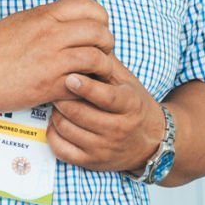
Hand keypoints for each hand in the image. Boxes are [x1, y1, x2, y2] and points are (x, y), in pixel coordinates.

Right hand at [0, 0, 116, 111]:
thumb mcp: (19, 22)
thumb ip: (45, 19)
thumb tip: (65, 19)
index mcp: (44, 16)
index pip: (88, 6)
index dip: (100, 18)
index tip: (97, 29)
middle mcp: (50, 35)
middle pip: (99, 31)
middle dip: (106, 44)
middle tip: (101, 52)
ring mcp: (52, 61)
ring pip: (97, 58)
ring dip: (103, 67)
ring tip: (96, 73)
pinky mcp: (50, 86)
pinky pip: (83, 84)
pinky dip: (88, 87)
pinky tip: (81, 88)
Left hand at [47, 56, 166, 173]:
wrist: (152, 141)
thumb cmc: (133, 104)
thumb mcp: (127, 82)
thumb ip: (106, 64)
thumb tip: (84, 41)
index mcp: (130, 105)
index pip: (107, 98)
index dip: (87, 88)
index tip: (70, 77)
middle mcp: (118, 129)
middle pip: (79, 113)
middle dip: (61, 97)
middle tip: (53, 86)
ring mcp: (104, 148)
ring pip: (66, 129)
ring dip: (56, 113)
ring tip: (58, 103)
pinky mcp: (91, 162)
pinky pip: (61, 149)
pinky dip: (53, 134)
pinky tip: (57, 123)